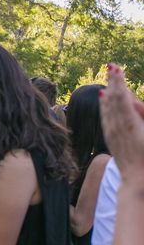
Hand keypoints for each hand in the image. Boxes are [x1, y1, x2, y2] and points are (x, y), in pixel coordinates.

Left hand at [101, 63, 143, 182]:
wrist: (138, 179)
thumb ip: (142, 114)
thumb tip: (132, 101)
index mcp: (130, 123)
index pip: (122, 97)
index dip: (118, 82)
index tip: (117, 68)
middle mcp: (117, 126)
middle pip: (113, 99)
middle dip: (113, 82)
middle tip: (111, 66)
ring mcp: (112, 132)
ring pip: (107, 107)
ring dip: (108, 91)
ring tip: (109, 78)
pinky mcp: (109, 138)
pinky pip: (105, 116)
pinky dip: (104, 104)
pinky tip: (104, 98)